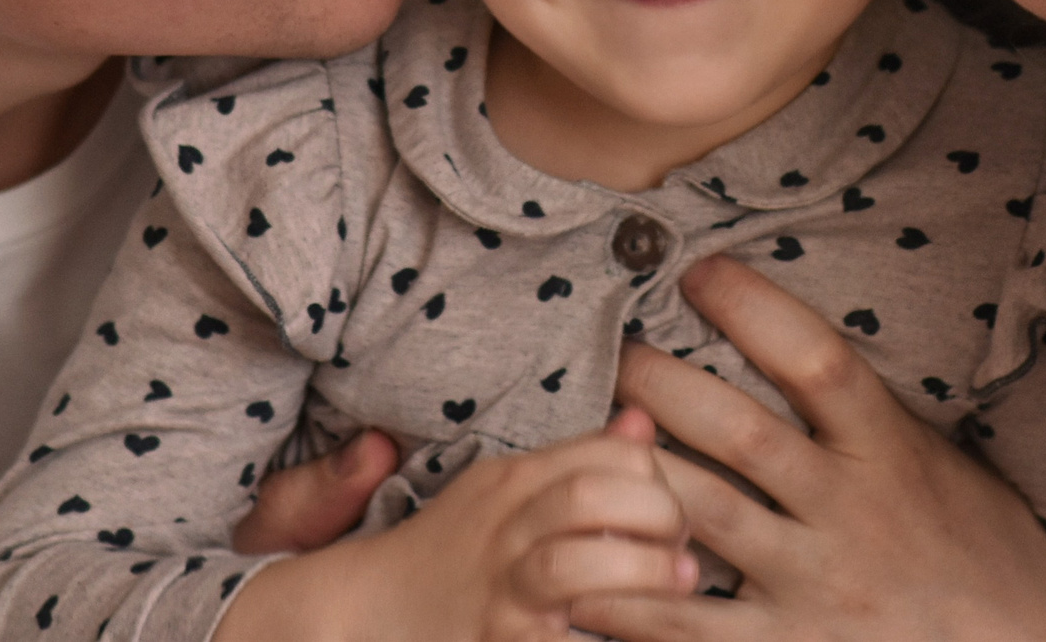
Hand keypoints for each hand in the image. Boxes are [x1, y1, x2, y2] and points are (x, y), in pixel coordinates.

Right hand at [217, 408, 697, 641]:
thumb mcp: (505, 490)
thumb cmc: (449, 551)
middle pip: (592, 496)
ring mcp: (497, 592)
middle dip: (657, 514)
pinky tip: (629, 633)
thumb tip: (642, 425)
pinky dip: (600, 633)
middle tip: (684, 546)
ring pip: (573, 566)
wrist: (361, 614)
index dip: (655, 473)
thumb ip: (575, 458)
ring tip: (678, 582)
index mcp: (513, 481)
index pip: (602, 452)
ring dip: (639, 574)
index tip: (671, 505)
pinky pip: (555, 637)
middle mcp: (505, 528)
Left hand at [573, 257, 1045, 641]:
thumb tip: (801, 352)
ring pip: (702, 511)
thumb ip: (878, 419)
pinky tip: (580, 578)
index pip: (814, 359)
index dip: (751, 306)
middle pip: (735, 429)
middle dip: (659, 382)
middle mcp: (850, 510)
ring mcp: (816, 584)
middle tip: (615, 352)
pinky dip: (629, 603)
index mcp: (892, 451)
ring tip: (585, 437)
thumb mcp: (949, 467)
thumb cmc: (993, 558)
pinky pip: (691, 627)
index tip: (701, 273)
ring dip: (632, 469)